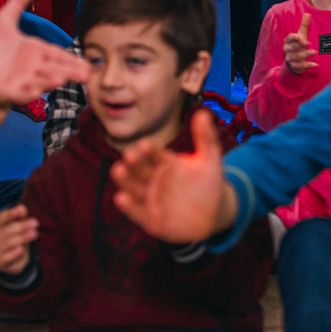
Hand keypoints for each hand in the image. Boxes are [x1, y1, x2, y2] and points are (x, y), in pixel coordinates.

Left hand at [0, 0, 90, 102]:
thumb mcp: (4, 19)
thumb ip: (19, 1)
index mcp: (35, 50)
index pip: (57, 54)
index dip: (71, 59)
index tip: (87, 64)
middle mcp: (32, 66)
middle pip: (56, 69)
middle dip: (70, 72)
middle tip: (86, 75)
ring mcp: (22, 79)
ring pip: (41, 80)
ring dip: (51, 80)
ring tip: (61, 79)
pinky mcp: (10, 90)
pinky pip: (22, 92)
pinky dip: (29, 91)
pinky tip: (37, 89)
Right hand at [0, 204, 37, 275]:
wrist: (6, 261)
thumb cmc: (12, 239)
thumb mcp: (16, 227)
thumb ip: (19, 217)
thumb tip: (22, 208)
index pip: (0, 218)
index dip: (10, 214)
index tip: (22, 210)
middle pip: (6, 230)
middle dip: (22, 226)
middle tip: (35, 222)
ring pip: (7, 243)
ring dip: (22, 237)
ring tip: (34, 233)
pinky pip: (6, 257)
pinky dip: (13, 253)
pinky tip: (21, 249)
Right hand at [111, 108, 237, 242]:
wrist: (213, 215)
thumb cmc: (209, 185)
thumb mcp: (210, 160)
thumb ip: (206, 138)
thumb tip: (203, 113)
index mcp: (166, 163)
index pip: (154, 154)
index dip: (149, 150)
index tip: (144, 145)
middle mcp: (154, 179)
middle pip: (140, 169)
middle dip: (133, 163)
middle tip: (128, 155)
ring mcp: (151, 198)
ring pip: (135, 188)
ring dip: (126, 180)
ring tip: (118, 171)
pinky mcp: (150, 218)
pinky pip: (138, 212)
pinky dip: (129, 206)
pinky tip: (121, 198)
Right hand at [284, 13, 316, 74]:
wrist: (294, 62)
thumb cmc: (298, 46)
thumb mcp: (301, 36)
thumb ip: (304, 26)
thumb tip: (307, 14)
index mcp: (288, 41)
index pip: (289, 38)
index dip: (293, 38)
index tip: (299, 37)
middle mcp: (287, 50)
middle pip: (291, 48)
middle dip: (299, 46)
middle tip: (307, 43)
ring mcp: (290, 59)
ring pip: (296, 57)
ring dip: (305, 54)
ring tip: (314, 52)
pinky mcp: (295, 66)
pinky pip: (301, 66)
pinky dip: (308, 65)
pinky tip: (316, 65)